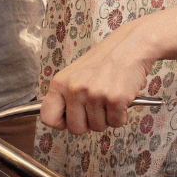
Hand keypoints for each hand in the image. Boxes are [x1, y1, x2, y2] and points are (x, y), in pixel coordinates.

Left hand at [39, 24, 155, 134]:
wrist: (129, 47)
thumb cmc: (103, 61)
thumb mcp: (74, 74)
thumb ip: (65, 95)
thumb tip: (58, 118)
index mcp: (60, 83)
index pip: (48, 117)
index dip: (61, 123)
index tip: (71, 119)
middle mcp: (74, 90)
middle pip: (75, 129)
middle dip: (88, 124)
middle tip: (96, 108)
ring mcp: (94, 95)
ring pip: (98, 127)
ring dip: (106, 117)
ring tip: (108, 97)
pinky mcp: (114, 99)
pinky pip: (116, 122)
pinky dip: (120, 115)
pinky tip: (120, 98)